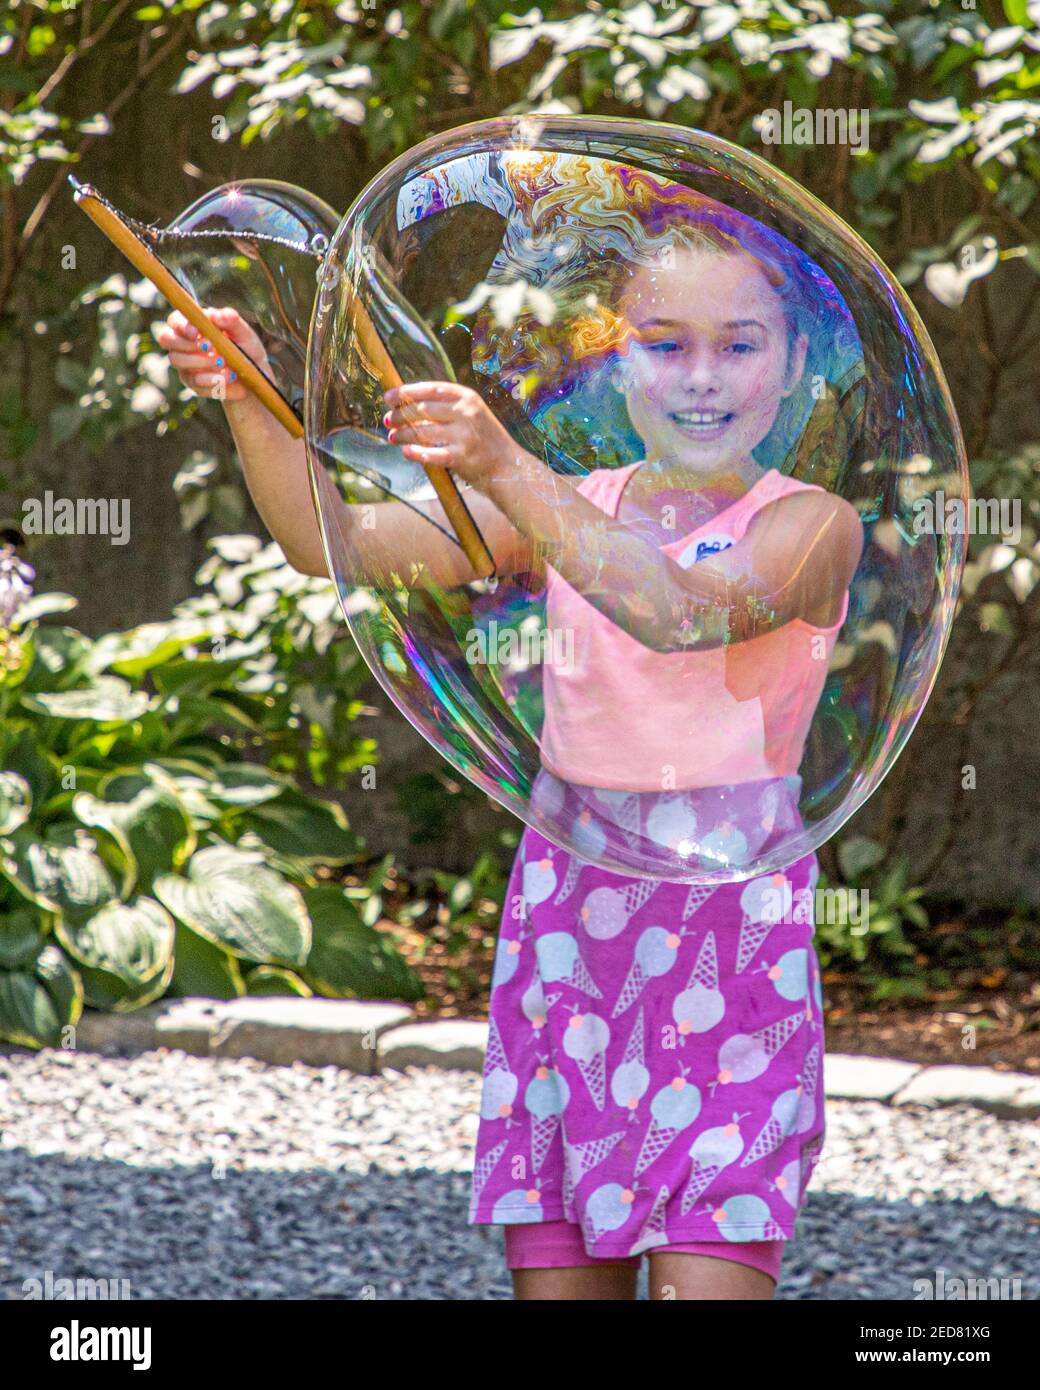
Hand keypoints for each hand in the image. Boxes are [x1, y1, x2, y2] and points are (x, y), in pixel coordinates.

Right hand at [154, 305, 270, 403]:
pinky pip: (195, 382)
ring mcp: (186, 365)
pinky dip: (214, 379)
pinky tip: (230, 376)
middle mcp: (184, 344)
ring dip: (201, 361)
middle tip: (209, 346)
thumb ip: (231, 320)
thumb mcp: (243, 332)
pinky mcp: (194, 384)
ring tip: (224, 362)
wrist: (255, 375)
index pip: (174, 320)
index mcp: (193, 326)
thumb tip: (215, 315)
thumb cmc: (245, 347)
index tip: (196, 331)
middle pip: (166, 339)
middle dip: (185, 342)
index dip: (181, 325)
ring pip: (177, 360)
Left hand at [383, 381, 521, 489]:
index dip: (406, 392)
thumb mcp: (472, 413)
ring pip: (423, 431)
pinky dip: (416, 452)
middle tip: (388, 421)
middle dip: (400, 415)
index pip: (430, 389)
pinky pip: (432, 454)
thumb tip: (409, 404)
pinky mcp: (462, 457)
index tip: (388, 397)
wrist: (509, 467)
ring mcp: (464, 435)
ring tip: (392, 437)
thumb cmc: (485, 440)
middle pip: (423, 410)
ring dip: (403, 434)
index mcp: (467, 398)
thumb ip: (447, 406)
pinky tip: (405, 451)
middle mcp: (466, 413)